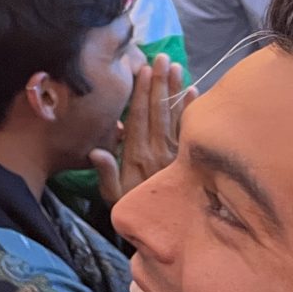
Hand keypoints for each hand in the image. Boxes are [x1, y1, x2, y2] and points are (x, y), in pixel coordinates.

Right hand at [90, 56, 192, 203]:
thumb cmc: (135, 211)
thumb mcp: (113, 196)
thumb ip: (105, 173)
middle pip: (158, 110)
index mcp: (137, 156)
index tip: (142, 68)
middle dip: (159, 82)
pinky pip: (191, 129)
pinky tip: (195, 91)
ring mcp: (177, 154)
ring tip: (176, 66)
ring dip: (175, 89)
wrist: (169, 234)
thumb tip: (97, 148)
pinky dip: (193, 109)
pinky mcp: (191, 158)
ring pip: (176, 115)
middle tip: (161, 57)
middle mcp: (158, 150)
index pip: (138, 116)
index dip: (140, 91)